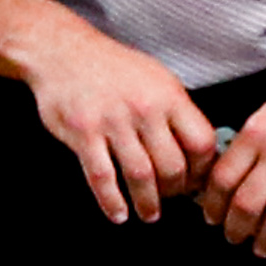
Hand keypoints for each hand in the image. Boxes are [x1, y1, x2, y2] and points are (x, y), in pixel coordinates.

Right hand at [23, 15, 218, 224]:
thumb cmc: (111, 67)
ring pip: (141, 175)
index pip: (200, 143)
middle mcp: (144, 109)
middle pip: (173, 165)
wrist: (63, 52)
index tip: (197, 181)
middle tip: (171, 199)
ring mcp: (112, 122)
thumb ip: (175, 112)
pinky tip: (118, 213)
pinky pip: (102, 177)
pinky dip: (112, 201)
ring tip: (149, 213)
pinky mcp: (83, 133)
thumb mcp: (156, 79)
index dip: (203, 169)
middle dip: (175, 191)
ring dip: (148, 202)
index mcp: (168, 96)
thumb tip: (196, 149)